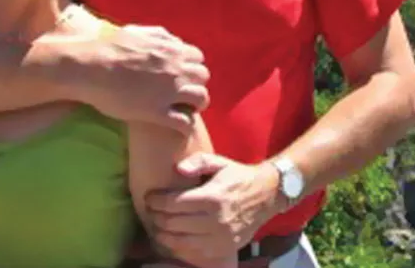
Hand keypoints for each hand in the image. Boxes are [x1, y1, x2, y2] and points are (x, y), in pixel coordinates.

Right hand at [75, 25, 209, 131]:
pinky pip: (186, 122)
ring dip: (195, 104)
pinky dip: (186, 125)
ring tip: (184, 109)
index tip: (182, 74)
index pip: (198, 58)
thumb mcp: (138, 32)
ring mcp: (169, 91)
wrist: (91, 67)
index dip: (190, 66)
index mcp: (171, 49)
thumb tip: (172, 40)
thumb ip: (159, 35)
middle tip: (183, 92)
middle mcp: (176, 68)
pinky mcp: (158, 112)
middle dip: (195, 84)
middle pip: (203, 77)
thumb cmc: (109, 47)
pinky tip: (177, 126)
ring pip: (202, 99)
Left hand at [145, 153, 279, 267]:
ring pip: (181, 242)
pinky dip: (179, 248)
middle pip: (174, 224)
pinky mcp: (225, 249)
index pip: (174, 203)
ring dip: (164, 235)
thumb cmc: (237, 176)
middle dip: (156, 217)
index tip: (148, 197)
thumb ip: (197, 162)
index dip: (156, 201)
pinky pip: (195, 254)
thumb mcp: (219, 162)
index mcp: (212, 197)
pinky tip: (172, 239)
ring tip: (156, 226)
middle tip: (150, 211)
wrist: (266, 196)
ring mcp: (221, 238)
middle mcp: (216, 220)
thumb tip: (178, 169)